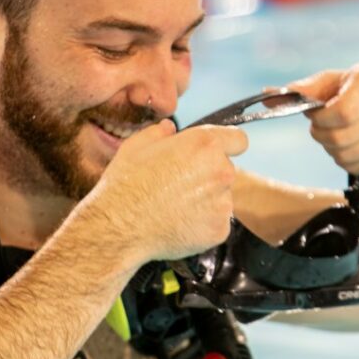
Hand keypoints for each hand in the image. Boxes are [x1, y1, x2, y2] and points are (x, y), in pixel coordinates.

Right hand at [85, 119, 248, 261]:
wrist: (119, 228)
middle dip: (207, 176)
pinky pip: (216, 223)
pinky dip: (202, 225)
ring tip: (174, 208)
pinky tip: (178, 224)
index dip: (227, 146)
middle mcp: (221, 172)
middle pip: (225, 171)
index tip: (216, 154)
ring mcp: (223, 203)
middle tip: (178, 186)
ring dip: (205, 201)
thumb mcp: (136, 146)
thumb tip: (169, 129)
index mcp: (204, 145)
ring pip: (221, 199)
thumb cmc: (126, 184)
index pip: (238, 140)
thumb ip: (159, 132)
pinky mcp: (220, 230)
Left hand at [287, 62, 358, 174]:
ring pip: (345, 156)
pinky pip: (356, 168)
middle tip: (324, 127)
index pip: (341, 112)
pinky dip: (347, 160)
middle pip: (339, 138)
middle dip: (322, 136)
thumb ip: (306, 89)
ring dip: (332, 150)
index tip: (318, 116)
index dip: (321, 120)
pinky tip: (356, 145)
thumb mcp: (340, 81)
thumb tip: (268, 95)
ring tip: (341, 135)